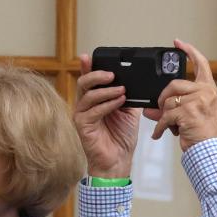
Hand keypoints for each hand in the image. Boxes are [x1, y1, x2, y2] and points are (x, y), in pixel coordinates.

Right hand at [74, 53, 142, 177]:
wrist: (118, 160)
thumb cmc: (121, 138)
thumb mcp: (129, 113)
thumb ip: (128, 96)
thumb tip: (134, 82)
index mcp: (94, 100)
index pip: (89, 79)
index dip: (88, 67)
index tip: (91, 56)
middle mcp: (85, 105)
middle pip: (84, 82)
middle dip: (97, 75)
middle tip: (112, 74)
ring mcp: (82, 115)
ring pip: (88, 95)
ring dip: (106, 90)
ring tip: (121, 89)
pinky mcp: (82, 125)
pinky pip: (93, 110)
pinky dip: (107, 104)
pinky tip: (119, 101)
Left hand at [144, 39, 216, 151]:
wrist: (210, 150)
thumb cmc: (204, 134)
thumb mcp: (190, 116)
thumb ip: (170, 108)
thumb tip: (148, 109)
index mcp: (208, 89)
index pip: (201, 64)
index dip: (189, 51)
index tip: (178, 43)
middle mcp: (205, 92)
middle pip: (174, 84)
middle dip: (163, 97)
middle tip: (162, 109)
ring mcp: (197, 101)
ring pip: (168, 101)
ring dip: (164, 115)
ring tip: (168, 126)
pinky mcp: (188, 112)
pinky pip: (165, 116)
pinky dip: (160, 127)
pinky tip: (159, 133)